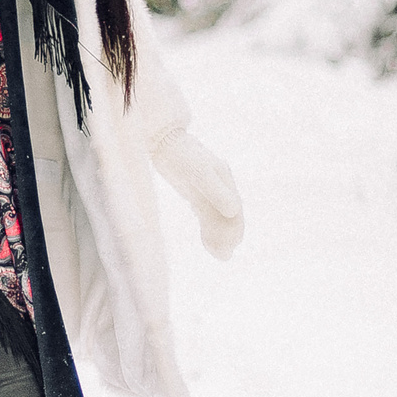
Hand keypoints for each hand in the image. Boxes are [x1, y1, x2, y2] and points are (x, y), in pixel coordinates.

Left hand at [152, 130, 242, 259]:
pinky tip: (208, 241)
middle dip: (228, 236)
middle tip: (223, 256)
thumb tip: (234, 211)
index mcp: (224, 179)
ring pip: (217, 217)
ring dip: (219, 235)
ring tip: (218, 254)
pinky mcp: (194, 191)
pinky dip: (208, 228)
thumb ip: (215, 191)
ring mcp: (207, 188)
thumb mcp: (198, 172)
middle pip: (228, 215)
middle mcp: (219, 185)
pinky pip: (206, 214)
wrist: (162, 140)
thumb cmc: (181, 155)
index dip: (234, 228)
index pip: (234, 209)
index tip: (232, 245)